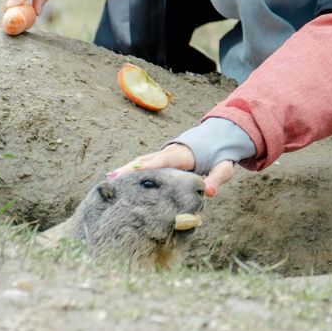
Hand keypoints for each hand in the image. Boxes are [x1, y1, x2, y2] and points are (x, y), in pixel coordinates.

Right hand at [110, 143, 236, 197]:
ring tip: (108, 183)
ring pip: (141, 161)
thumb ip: (216, 178)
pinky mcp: (159, 158)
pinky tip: (115, 182)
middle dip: (130, 169)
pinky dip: (129, 171)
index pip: (165, 160)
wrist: (216, 137)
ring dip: (126, 170)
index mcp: (184, 155)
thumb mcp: (223, 167)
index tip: (136, 171)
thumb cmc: (220, 155)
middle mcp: (169, 152)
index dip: (149, 166)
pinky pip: (142, 164)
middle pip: (147, 160)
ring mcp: (162, 154)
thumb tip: (209, 193)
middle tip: (112, 180)